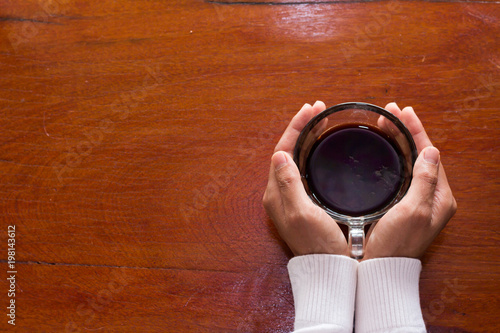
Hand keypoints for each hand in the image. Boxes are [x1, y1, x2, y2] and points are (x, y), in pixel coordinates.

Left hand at [262, 101, 348, 255]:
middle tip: (318, 110)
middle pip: (287, 151)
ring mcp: (291, 197)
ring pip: (295, 158)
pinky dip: (312, 153)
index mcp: (276, 192)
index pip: (282, 150)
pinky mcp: (304, 202)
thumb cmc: (318, 244)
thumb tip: (279, 154)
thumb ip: (289, 184)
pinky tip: (323, 149)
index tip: (311, 110)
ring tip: (320, 122)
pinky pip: (304, 169)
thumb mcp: (302, 213)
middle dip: (300, 128)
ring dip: (306, 138)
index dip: (296, 128)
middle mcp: (280, 192)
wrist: (328, 269)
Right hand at [363, 103, 457, 259]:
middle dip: (406, 132)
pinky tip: (382, 149)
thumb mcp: (414, 210)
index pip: (430, 154)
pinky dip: (392, 156)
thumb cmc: (396, 243)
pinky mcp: (401, 204)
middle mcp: (431, 195)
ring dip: (399, 141)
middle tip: (390, 113)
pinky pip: (400, 172)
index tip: (403, 112)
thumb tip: (431, 151)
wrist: (381, 267)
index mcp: (440, 196)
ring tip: (385, 124)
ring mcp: (416, 199)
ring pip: (410, 161)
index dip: (416, 131)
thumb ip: (424, 180)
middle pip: (421, 154)